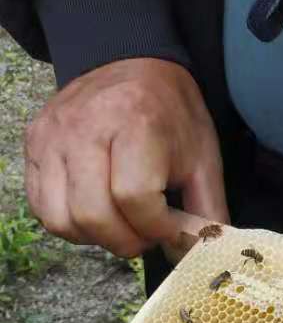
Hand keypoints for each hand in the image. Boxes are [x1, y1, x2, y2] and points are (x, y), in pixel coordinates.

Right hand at [24, 58, 227, 259]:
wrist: (132, 64)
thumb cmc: (171, 115)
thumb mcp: (204, 160)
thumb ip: (207, 214)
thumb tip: (200, 258)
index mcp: (134, 123)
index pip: (135, 200)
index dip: (157, 228)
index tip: (170, 226)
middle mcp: (84, 127)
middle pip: (94, 216)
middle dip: (127, 241)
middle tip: (146, 231)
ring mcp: (53, 136)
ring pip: (63, 220)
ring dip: (96, 236)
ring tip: (121, 221)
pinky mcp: (35, 144)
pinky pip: (43, 208)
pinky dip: (70, 224)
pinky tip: (96, 210)